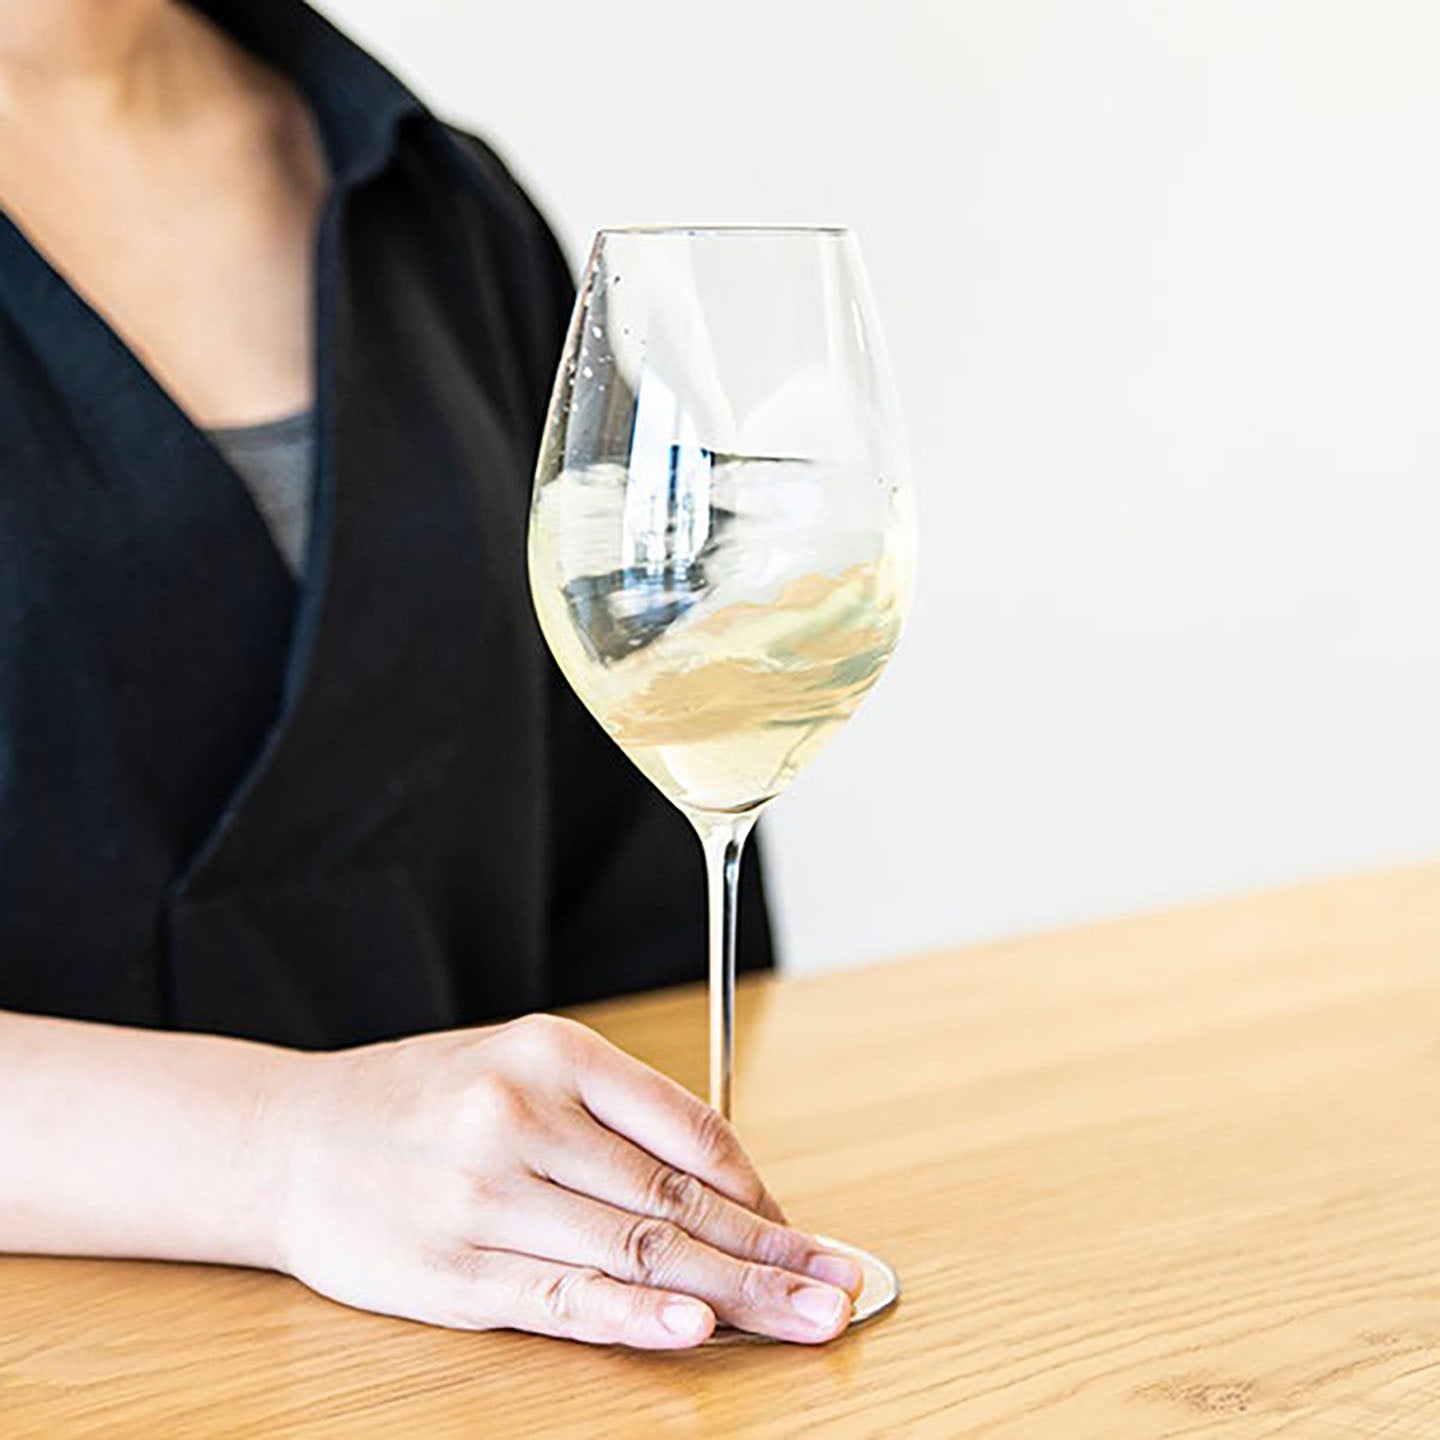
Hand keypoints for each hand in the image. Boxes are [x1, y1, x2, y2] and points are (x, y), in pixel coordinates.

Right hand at [268, 1014, 860, 1347]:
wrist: (291, 1139)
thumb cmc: (427, 1099)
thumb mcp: (520, 1063)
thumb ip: (620, 1115)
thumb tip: (732, 1186)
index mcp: (552, 1052)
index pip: (686, 1127)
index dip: (758, 1188)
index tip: (806, 1232)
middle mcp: (521, 1117)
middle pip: (674, 1197)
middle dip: (771, 1251)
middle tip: (842, 1288)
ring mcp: (484, 1195)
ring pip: (633, 1250)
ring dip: (731, 1293)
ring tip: (803, 1318)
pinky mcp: (452, 1270)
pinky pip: (561, 1298)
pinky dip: (634, 1320)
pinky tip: (693, 1331)